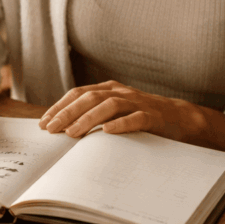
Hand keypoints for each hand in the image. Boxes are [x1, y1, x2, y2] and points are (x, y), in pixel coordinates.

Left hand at [38, 80, 224, 162]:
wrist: (180, 120)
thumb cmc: (142, 118)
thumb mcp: (116, 113)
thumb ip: (94, 116)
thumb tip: (63, 131)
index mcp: (109, 90)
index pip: (78, 93)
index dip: (59, 106)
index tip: (43, 123)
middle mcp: (121, 93)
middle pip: (89, 97)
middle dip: (67, 113)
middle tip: (52, 130)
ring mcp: (138, 103)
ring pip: (109, 106)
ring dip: (88, 119)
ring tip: (73, 133)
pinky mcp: (153, 116)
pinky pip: (136, 118)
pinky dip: (121, 124)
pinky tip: (108, 133)